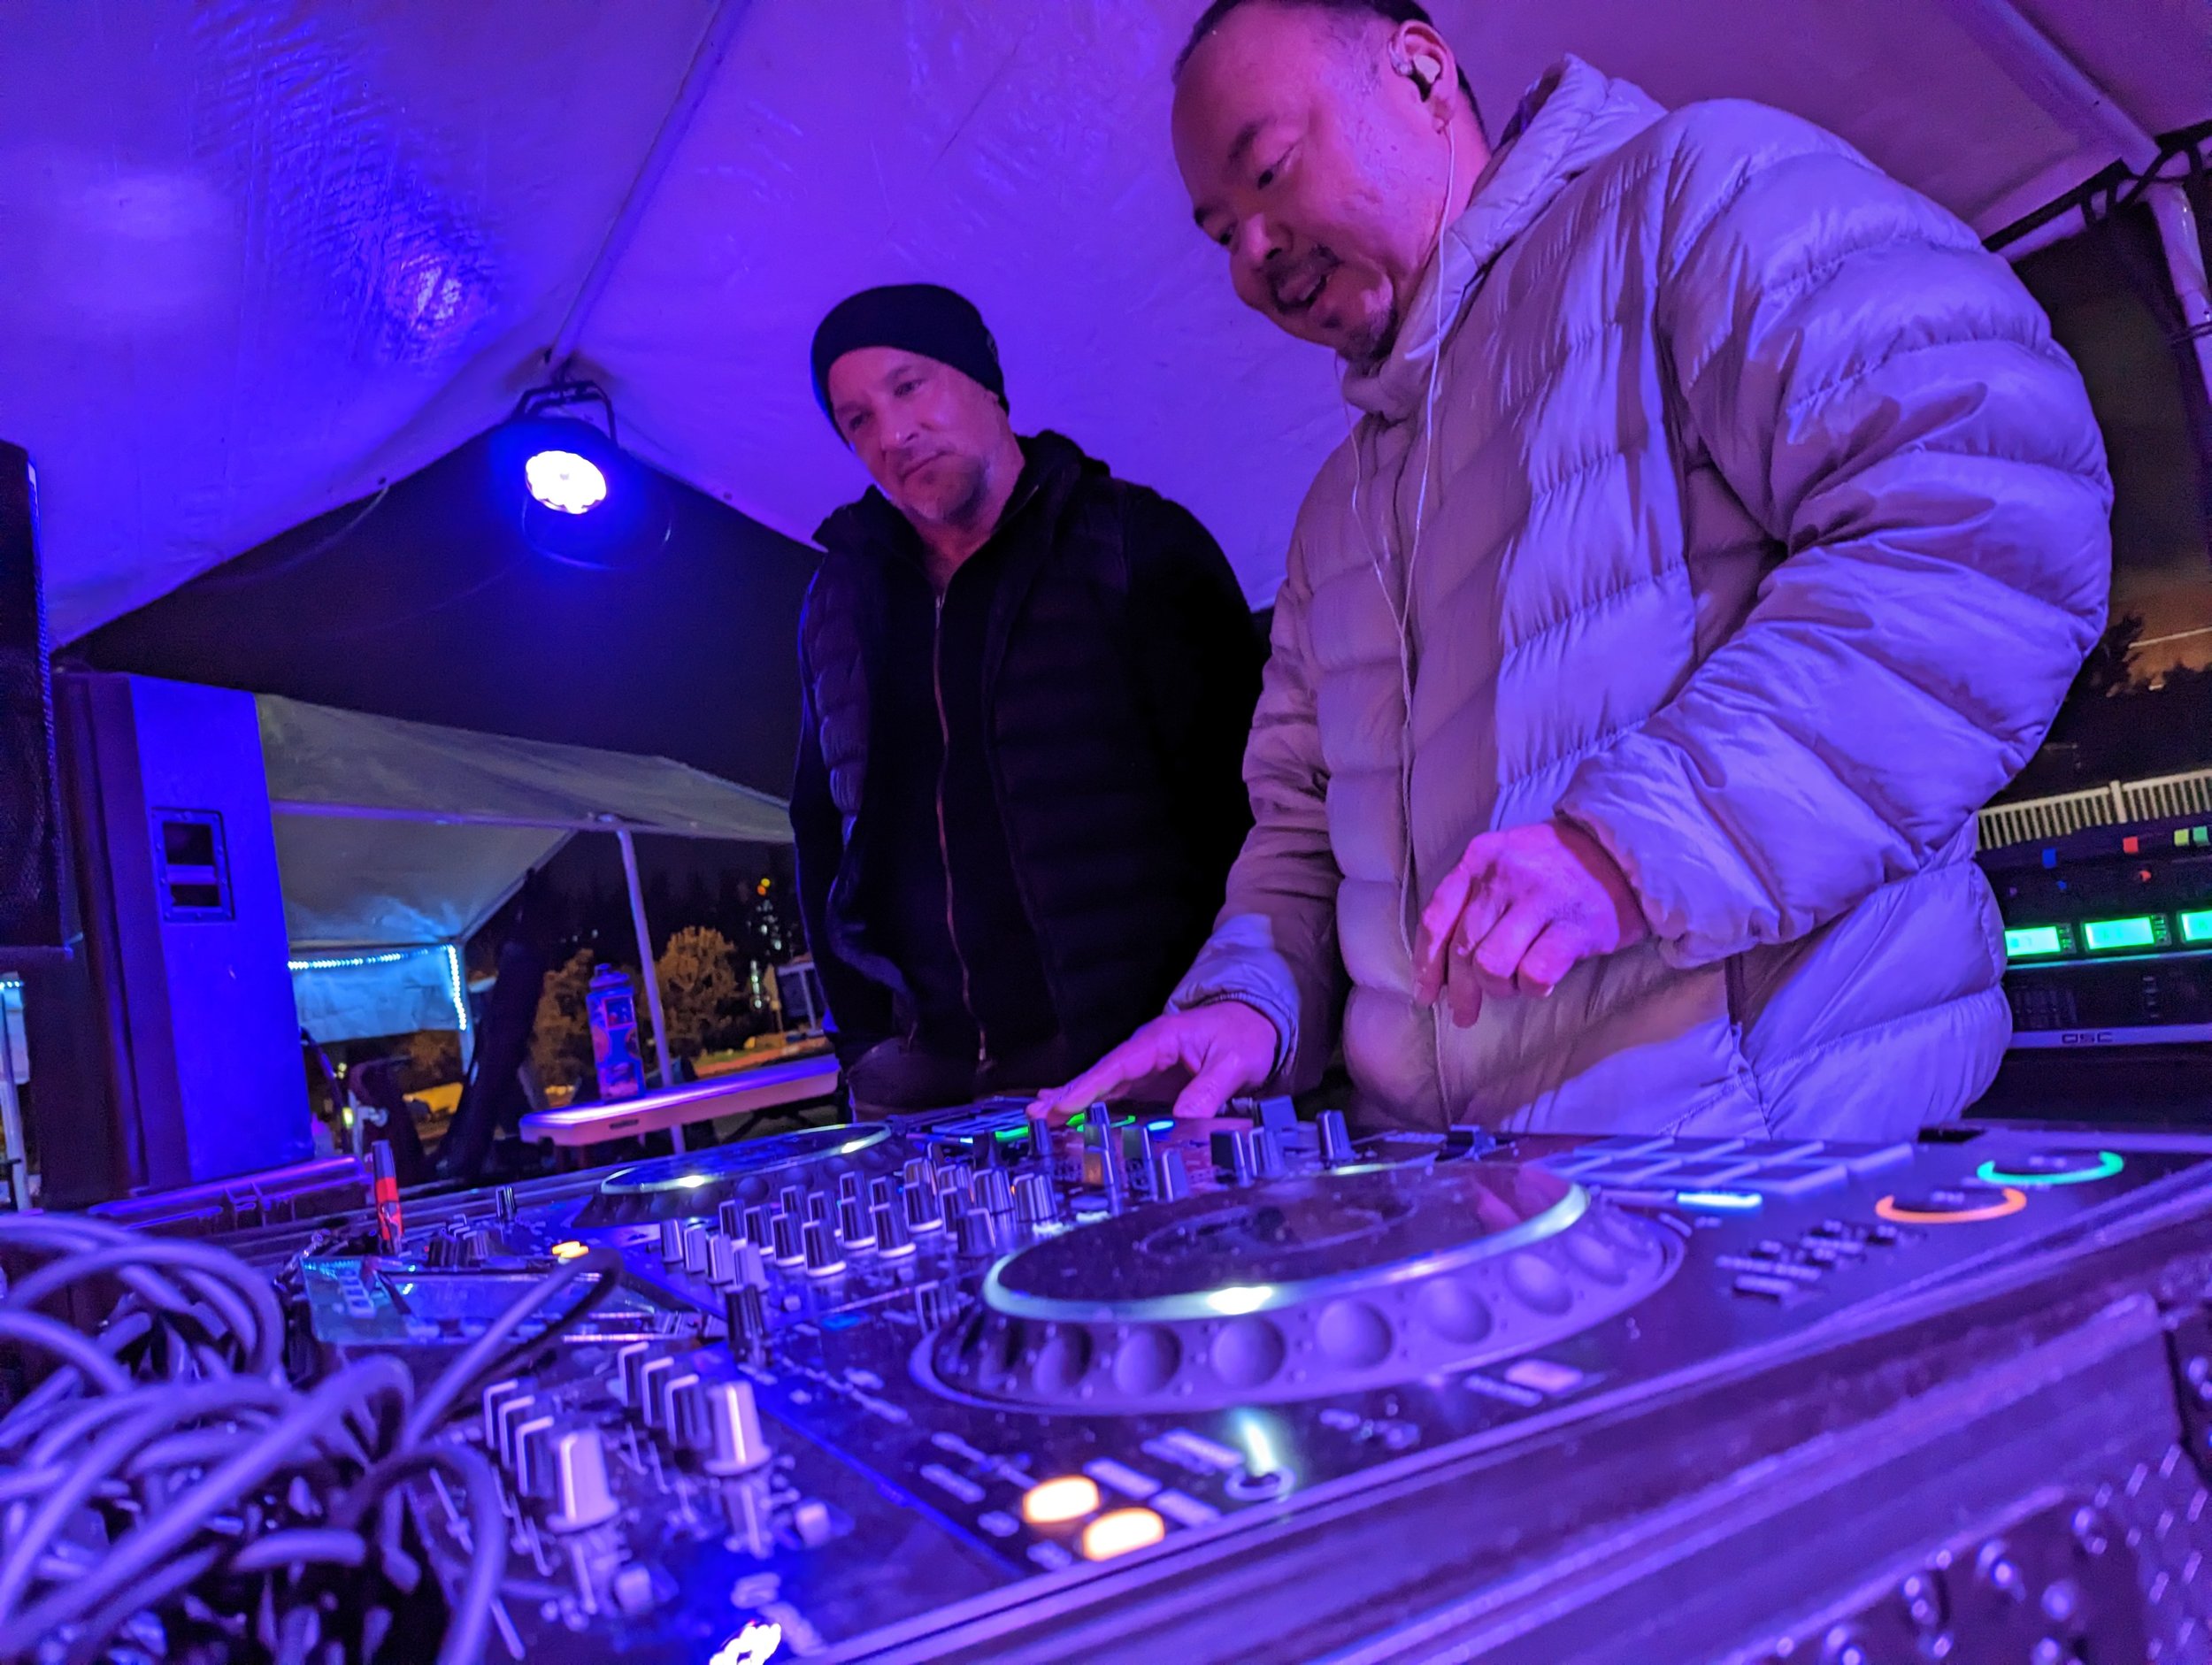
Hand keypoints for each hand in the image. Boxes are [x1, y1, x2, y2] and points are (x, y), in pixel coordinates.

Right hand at [1032, 1002, 1278, 1121]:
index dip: (1091, 1086)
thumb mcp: (1236, 1061)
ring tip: (1041, 1119)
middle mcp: (1147, 1051)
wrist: (1257, 1025)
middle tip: (1036, 1116)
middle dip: (1068, 1094)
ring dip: (1073, 1100)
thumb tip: (1185, 1117)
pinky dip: (1092, 1105)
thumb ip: (1211, 1088)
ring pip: (1104, 1085)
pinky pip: (1116, 1093)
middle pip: (1101, 1074)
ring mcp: (1146, 1066)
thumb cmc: (1245, 1036)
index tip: (1065, 1105)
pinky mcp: (1151, 1081)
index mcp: (1162, 1039)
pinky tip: (1071, 1117)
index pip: (1119, 1064)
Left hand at [1411, 820, 1648, 1026]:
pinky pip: (1535, 975)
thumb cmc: (1557, 867)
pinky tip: (1542, 982)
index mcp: (1479, 858)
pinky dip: (1533, 988)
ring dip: (1500, 988)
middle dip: (1461, 991)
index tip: (1425, 995)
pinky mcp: (1575, 926)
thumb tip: (1441, 966)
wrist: (1624, 852)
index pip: (1437, 918)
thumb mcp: (1505, 863)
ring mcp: (1540, 899)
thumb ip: (1473, 899)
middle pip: (1463, 949)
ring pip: (1492, 965)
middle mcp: (1504, 876)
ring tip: (1515, 985)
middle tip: (1465, 1014)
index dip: (1426, 963)